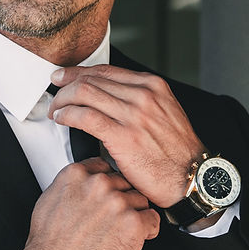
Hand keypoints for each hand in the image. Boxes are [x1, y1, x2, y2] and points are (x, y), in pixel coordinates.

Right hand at [15, 157, 159, 249]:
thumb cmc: (51, 245)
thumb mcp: (50, 201)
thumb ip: (73, 186)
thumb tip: (85, 184)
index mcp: (77, 175)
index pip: (106, 167)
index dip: (109, 185)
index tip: (108, 196)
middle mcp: (99, 185)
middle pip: (125, 184)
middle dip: (121, 201)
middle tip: (111, 220)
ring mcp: (118, 203)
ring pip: (140, 201)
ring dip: (134, 215)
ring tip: (118, 232)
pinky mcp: (133, 223)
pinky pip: (153, 220)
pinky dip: (147, 231)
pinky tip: (132, 239)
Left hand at [48, 65, 204, 207]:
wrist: (193, 178)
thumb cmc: (178, 154)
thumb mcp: (165, 114)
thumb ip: (140, 102)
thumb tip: (109, 100)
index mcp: (153, 86)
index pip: (106, 71)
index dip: (78, 72)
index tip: (64, 77)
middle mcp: (144, 95)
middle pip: (92, 79)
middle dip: (66, 86)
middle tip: (55, 96)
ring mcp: (134, 114)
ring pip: (84, 93)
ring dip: (63, 101)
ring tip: (57, 111)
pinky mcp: (124, 136)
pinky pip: (85, 117)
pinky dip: (68, 115)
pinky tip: (63, 120)